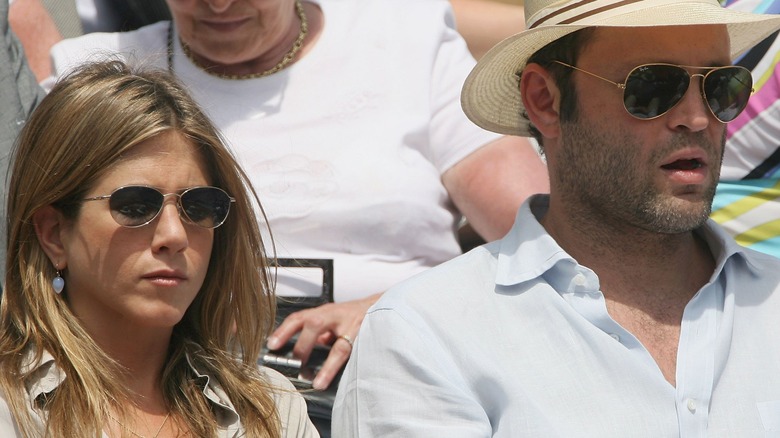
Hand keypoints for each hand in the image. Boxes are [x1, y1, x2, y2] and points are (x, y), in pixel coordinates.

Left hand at [266, 292, 381, 389]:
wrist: (382, 305)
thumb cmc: (353, 315)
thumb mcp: (332, 319)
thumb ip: (317, 334)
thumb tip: (299, 351)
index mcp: (324, 312)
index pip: (299, 318)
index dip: (284, 330)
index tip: (271, 345)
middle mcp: (337, 316)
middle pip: (315, 324)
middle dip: (303, 345)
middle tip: (295, 362)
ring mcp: (353, 327)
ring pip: (338, 345)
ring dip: (326, 366)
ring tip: (315, 381)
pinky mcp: (366, 339)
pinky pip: (354, 356)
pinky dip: (339, 369)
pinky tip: (329, 380)